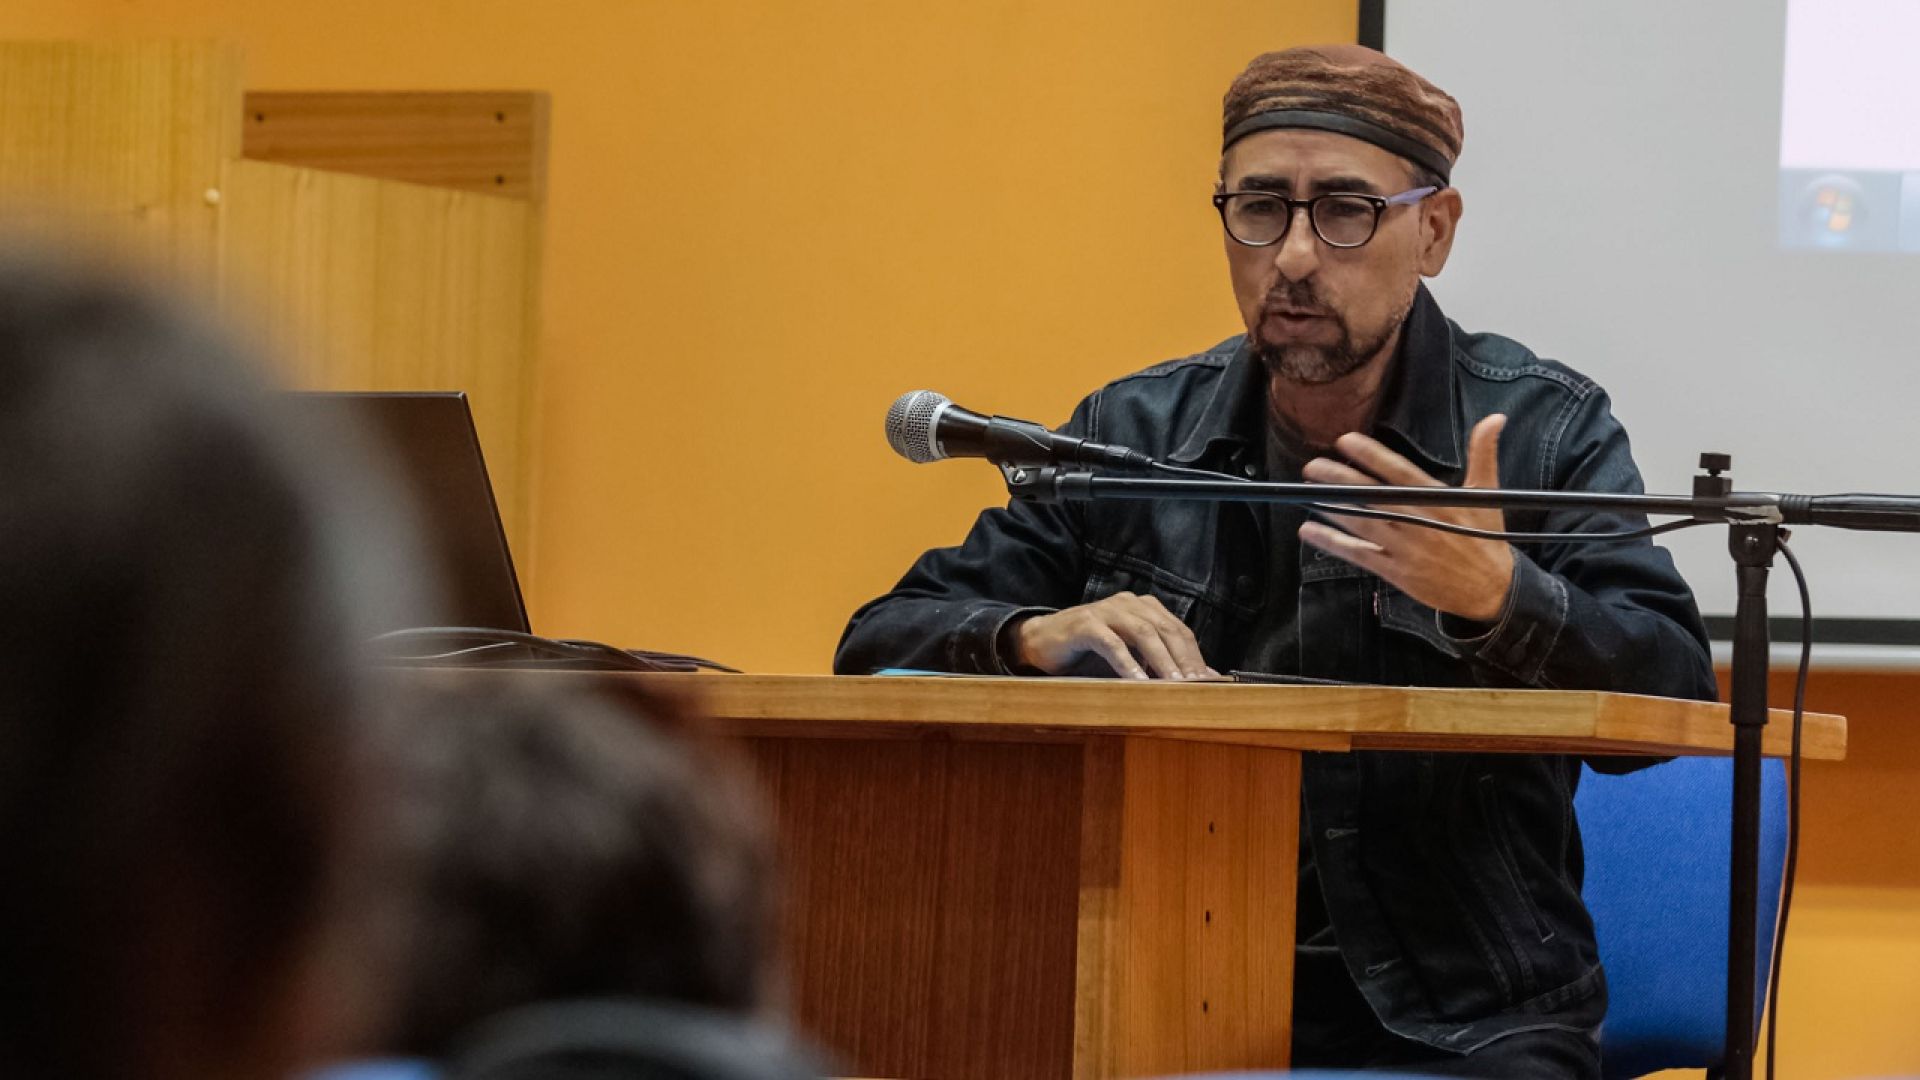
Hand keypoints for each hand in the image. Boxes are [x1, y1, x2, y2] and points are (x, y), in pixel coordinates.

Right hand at [1012, 592, 1217, 679]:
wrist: (1043, 641)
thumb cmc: (1090, 653)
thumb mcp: (1130, 657)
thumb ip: (1160, 664)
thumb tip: (1200, 681)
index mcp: (1144, 607)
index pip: (1178, 630)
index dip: (1194, 656)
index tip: (1208, 682)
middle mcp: (1128, 603)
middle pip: (1166, 630)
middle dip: (1183, 660)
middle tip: (1196, 686)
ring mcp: (1106, 610)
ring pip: (1143, 633)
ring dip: (1160, 661)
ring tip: (1173, 685)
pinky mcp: (1085, 623)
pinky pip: (1111, 643)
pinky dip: (1127, 663)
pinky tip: (1137, 682)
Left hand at [1298, 414, 1515, 622]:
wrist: (1491, 589)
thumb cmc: (1484, 538)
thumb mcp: (1486, 493)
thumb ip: (1483, 453)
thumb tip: (1495, 418)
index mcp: (1437, 499)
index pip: (1399, 471)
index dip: (1371, 455)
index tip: (1345, 441)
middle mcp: (1418, 521)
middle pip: (1372, 495)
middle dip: (1340, 479)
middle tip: (1312, 465)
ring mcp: (1405, 547)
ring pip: (1361, 523)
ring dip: (1332, 507)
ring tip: (1307, 490)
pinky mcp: (1395, 571)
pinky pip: (1358, 554)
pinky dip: (1333, 542)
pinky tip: (1309, 530)